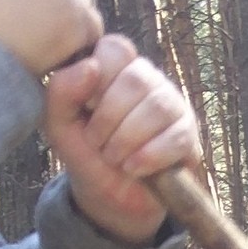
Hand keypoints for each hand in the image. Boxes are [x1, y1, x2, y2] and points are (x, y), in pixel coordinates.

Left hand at [42, 34, 202, 244]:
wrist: (110, 199)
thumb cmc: (86, 154)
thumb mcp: (59, 126)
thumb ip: (61, 92)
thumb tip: (90, 66)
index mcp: (114, 68)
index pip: (116, 49)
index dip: (99, 80)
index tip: (87, 109)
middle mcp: (146, 79)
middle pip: (136, 79)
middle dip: (110, 118)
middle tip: (98, 143)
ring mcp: (171, 104)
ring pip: (158, 106)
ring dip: (128, 139)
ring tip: (115, 159)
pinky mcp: (188, 134)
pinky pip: (177, 136)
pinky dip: (150, 156)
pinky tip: (134, 168)